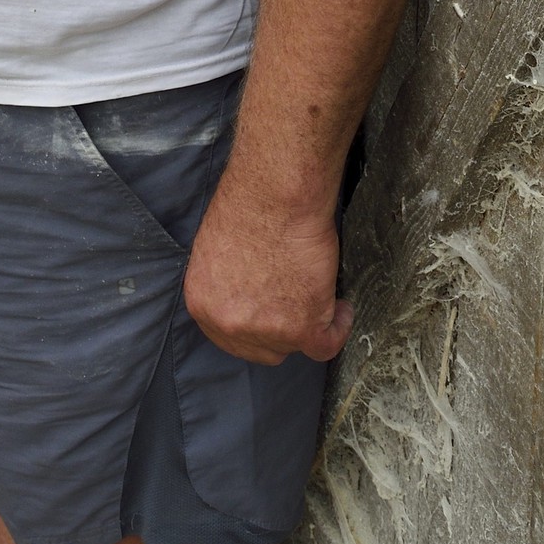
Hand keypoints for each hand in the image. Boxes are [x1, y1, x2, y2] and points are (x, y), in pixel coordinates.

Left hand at [183, 174, 351, 366]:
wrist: (276, 195)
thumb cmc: (249, 206)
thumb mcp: (216, 252)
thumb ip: (226, 285)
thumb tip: (245, 295)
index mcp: (202, 303)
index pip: (230, 337)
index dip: (255, 326)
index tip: (273, 313)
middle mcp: (228, 324)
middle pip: (262, 349)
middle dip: (280, 329)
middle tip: (296, 302)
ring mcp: (265, 330)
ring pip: (294, 344)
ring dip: (309, 321)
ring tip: (318, 290)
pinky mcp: (302, 328)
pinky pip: (327, 344)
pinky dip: (338, 326)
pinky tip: (341, 308)